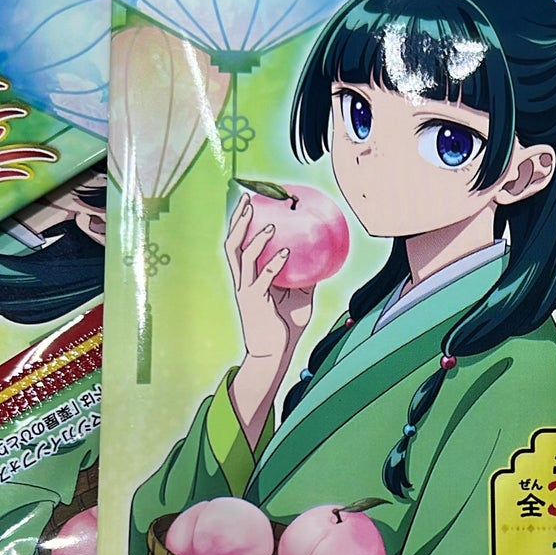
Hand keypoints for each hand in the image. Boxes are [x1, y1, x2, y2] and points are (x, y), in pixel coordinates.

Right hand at [225, 193, 315, 447]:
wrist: (273, 354)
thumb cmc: (285, 326)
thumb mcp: (298, 296)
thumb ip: (304, 277)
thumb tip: (323, 259)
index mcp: (247, 277)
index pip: (239, 244)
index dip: (240, 222)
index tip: (249, 201)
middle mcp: (242, 281)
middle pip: (232, 244)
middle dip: (238, 221)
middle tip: (247, 200)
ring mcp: (246, 291)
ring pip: (242, 258)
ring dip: (255, 239)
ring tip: (271, 224)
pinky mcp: (254, 303)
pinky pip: (262, 280)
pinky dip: (273, 265)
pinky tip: (286, 252)